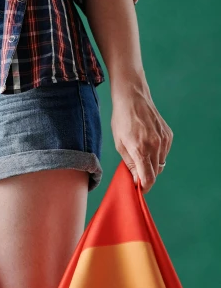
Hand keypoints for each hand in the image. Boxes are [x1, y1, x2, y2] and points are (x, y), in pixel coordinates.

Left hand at [110, 75, 172, 193]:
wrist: (133, 98)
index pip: (148, 178)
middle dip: (146, 176)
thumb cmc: (122, 121)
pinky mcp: (169, 135)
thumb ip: (129, 163)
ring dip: (152, 164)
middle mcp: (155, 146)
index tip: (139, 189)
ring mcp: (164, 140)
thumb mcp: (119, 144)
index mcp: (140, 149)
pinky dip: (157, 154)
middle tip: (136, 172)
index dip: (144, 187)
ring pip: (161, 163)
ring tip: (140, 154)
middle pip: (155, 172)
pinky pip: (164, 153)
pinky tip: (147, 145)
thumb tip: (136, 179)